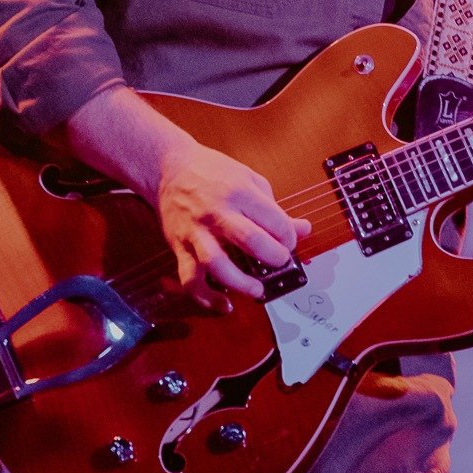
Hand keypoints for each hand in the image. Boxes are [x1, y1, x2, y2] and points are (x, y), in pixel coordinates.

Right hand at [156, 139, 310, 310]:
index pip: (274, 221)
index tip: (289, 243)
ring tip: (257, 289)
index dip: (289, 237)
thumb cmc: (212, 172)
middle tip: (280, 262)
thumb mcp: (249, 179)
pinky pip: (190, 278)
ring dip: (241, 283)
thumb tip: (304, 230)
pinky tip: (225, 304)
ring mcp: (197, 232)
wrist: (168, 169)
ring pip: (217, 264)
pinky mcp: (180, 247)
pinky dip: (207, 297)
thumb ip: (274, 208)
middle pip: (251, 241)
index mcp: (239, 192)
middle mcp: (217, 213)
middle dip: (274, 257)